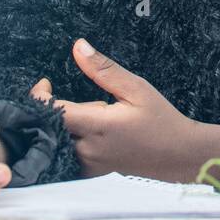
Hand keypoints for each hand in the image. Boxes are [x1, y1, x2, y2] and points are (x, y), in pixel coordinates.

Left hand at [30, 38, 202, 181]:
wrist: (179, 155)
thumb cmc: (161, 120)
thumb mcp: (136, 88)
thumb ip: (104, 69)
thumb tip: (78, 47)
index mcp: (97, 127)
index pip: (51, 111)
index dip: (40, 95)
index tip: (46, 82)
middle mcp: (87, 149)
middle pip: (50, 126)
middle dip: (58, 108)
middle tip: (90, 101)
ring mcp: (88, 164)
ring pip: (58, 141)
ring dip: (67, 125)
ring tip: (96, 118)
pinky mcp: (91, 172)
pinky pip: (67, 154)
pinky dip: (71, 140)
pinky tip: (93, 133)